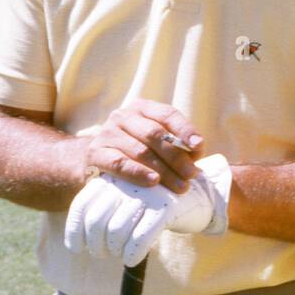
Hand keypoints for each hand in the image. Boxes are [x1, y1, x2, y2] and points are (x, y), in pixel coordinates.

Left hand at [65, 153, 231, 266]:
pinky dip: (132, 253)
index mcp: (113, 178)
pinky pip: (140, 237)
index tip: (77, 248)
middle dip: (96, 245)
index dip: (75, 231)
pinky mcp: (165, 207)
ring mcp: (146, 194)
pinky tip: (132, 260)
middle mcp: (126, 183)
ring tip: (120, 254)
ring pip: (116, 231)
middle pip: (96, 221)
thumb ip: (104, 211)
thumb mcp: (127, 199)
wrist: (198, 193)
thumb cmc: (154, 203)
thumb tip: (80, 243)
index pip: (82, 206)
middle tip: (103, 253)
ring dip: (114, 250)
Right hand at [81, 99, 203, 193]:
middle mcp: (123, 116)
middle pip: (154, 134)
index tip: (198, 147)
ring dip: (164, 170)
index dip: (185, 129)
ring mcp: (107, 133)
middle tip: (191, 175)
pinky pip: (119, 163)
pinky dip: (138, 173)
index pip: (167, 114)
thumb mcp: (154, 142)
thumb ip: (175, 145)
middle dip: (177, 156)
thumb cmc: (134, 151)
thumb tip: (195, 158)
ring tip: (180, 186)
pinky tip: (153, 181)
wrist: (95, 160)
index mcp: (141, 108)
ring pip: (140, 150)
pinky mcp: (95, 152)